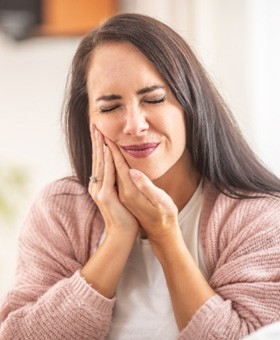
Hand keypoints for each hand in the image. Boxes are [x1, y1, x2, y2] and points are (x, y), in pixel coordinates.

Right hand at [88, 125, 138, 241]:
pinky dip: (107, 160)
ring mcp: (100, 190)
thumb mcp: (118, 195)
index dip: (98, 145)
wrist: (122, 234)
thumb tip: (116, 172)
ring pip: (100, 163)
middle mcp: (97, 186)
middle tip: (94, 124)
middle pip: (97, 159)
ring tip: (99, 131)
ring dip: (99, 146)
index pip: (100, 160)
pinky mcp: (106, 196)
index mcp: (100, 184)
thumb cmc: (124, 215)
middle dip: (96, 141)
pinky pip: (107, 174)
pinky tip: (107, 149)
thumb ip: (115, 183)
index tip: (98, 131)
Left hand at [106, 139, 179, 243]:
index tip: (107, 136)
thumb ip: (146, 186)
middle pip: (109, 166)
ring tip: (98, 140)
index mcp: (130, 192)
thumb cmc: (164, 216)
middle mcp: (122, 193)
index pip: (119, 166)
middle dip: (103, 148)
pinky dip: (107, 164)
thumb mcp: (160, 201)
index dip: (114, 150)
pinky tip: (106, 158)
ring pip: (107, 170)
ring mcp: (120, 195)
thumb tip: (133, 172)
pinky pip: (111, 176)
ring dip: (102, 154)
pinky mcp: (121, 196)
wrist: (159, 233)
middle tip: (96, 131)